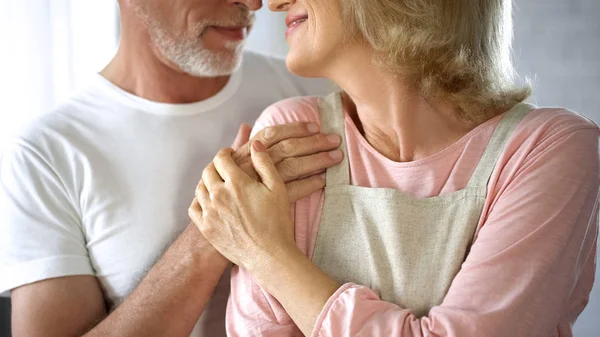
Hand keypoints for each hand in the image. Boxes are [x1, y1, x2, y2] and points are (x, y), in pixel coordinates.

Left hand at [189, 141, 295, 270]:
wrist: (269, 256)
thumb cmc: (277, 222)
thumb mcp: (278, 188)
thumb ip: (265, 163)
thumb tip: (255, 144)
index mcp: (236, 183)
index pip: (222, 158)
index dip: (226, 153)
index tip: (230, 155)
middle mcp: (219, 195)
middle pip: (208, 171)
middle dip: (216, 166)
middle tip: (224, 168)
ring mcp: (210, 213)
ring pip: (199, 188)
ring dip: (207, 181)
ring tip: (217, 183)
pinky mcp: (206, 228)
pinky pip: (194, 207)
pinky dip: (199, 200)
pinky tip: (209, 201)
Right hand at [231, 122, 342, 201]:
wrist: (220, 227)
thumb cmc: (224, 195)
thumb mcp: (228, 168)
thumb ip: (239, 146)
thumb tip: (245, 126)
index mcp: (244, 154)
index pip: (271, 134)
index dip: (294, 128)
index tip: (314, 126)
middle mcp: (252, 165)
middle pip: (287, 148)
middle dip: (314, 142)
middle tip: (335, 140)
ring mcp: (260, 184)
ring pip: (293, 166)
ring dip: (317, 160)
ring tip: (336, 157)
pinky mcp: (268, 202)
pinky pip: (293, 191)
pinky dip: (309, 184)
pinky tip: (323, 180)